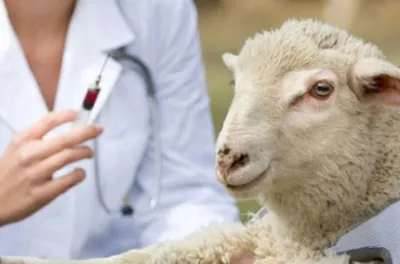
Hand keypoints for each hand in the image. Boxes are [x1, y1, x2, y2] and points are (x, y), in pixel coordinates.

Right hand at [0, 109, 102, 225]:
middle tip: (98, 129)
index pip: (47, 121)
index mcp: (23, 141)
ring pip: (69, 157)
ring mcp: (36, 175)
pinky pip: (69, 179)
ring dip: (85, 152)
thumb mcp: (17, 149)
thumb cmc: (9, 173)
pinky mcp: (42, 193)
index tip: (79, 114)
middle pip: (65, 139)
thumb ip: (38, 139)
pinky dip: (79, 174)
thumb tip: (71, 128)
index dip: (66, 115)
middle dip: (87, 132)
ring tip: (88, 152)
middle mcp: (29, 155)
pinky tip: (79, 172)